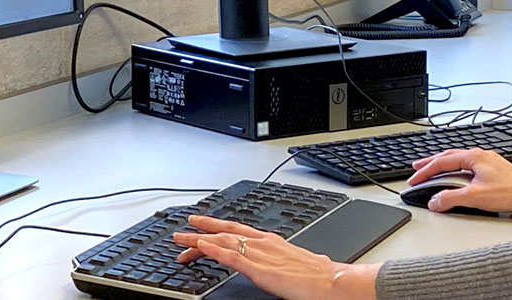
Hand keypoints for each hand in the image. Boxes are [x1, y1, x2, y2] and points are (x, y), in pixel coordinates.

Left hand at [171, 215, 378, 299]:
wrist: (332, 281)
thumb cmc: (321, 276)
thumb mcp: (299, 263)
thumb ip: (288, 262)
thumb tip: (290, 265)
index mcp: (272, 242)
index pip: (238, 232)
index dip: (217, 229)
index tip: (202, 229)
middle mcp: (263, 243)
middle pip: (224, 233)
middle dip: (200, 231)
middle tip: (180, 231)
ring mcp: (259, 255)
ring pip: (222, 242)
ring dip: (197, 239)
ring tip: (179, 239)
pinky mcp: (258, 269)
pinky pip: (230, 257)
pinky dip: (212, 249)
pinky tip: (199, 247)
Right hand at [408, 148, 511, 219]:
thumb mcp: (475, 197)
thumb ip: (450, 198)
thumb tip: (434, 200)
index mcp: (474, 157)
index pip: (442, 162)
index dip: (425, 171)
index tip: (414, 179)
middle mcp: (481, 156)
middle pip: (449, 156)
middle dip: (431, 163)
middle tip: (416, 168)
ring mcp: (488, 162)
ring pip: (459, 160)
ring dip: (443, 165)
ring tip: (433, 171)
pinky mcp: (494, 171)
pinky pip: (469, 166)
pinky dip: (456, 170)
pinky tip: (457, 176)